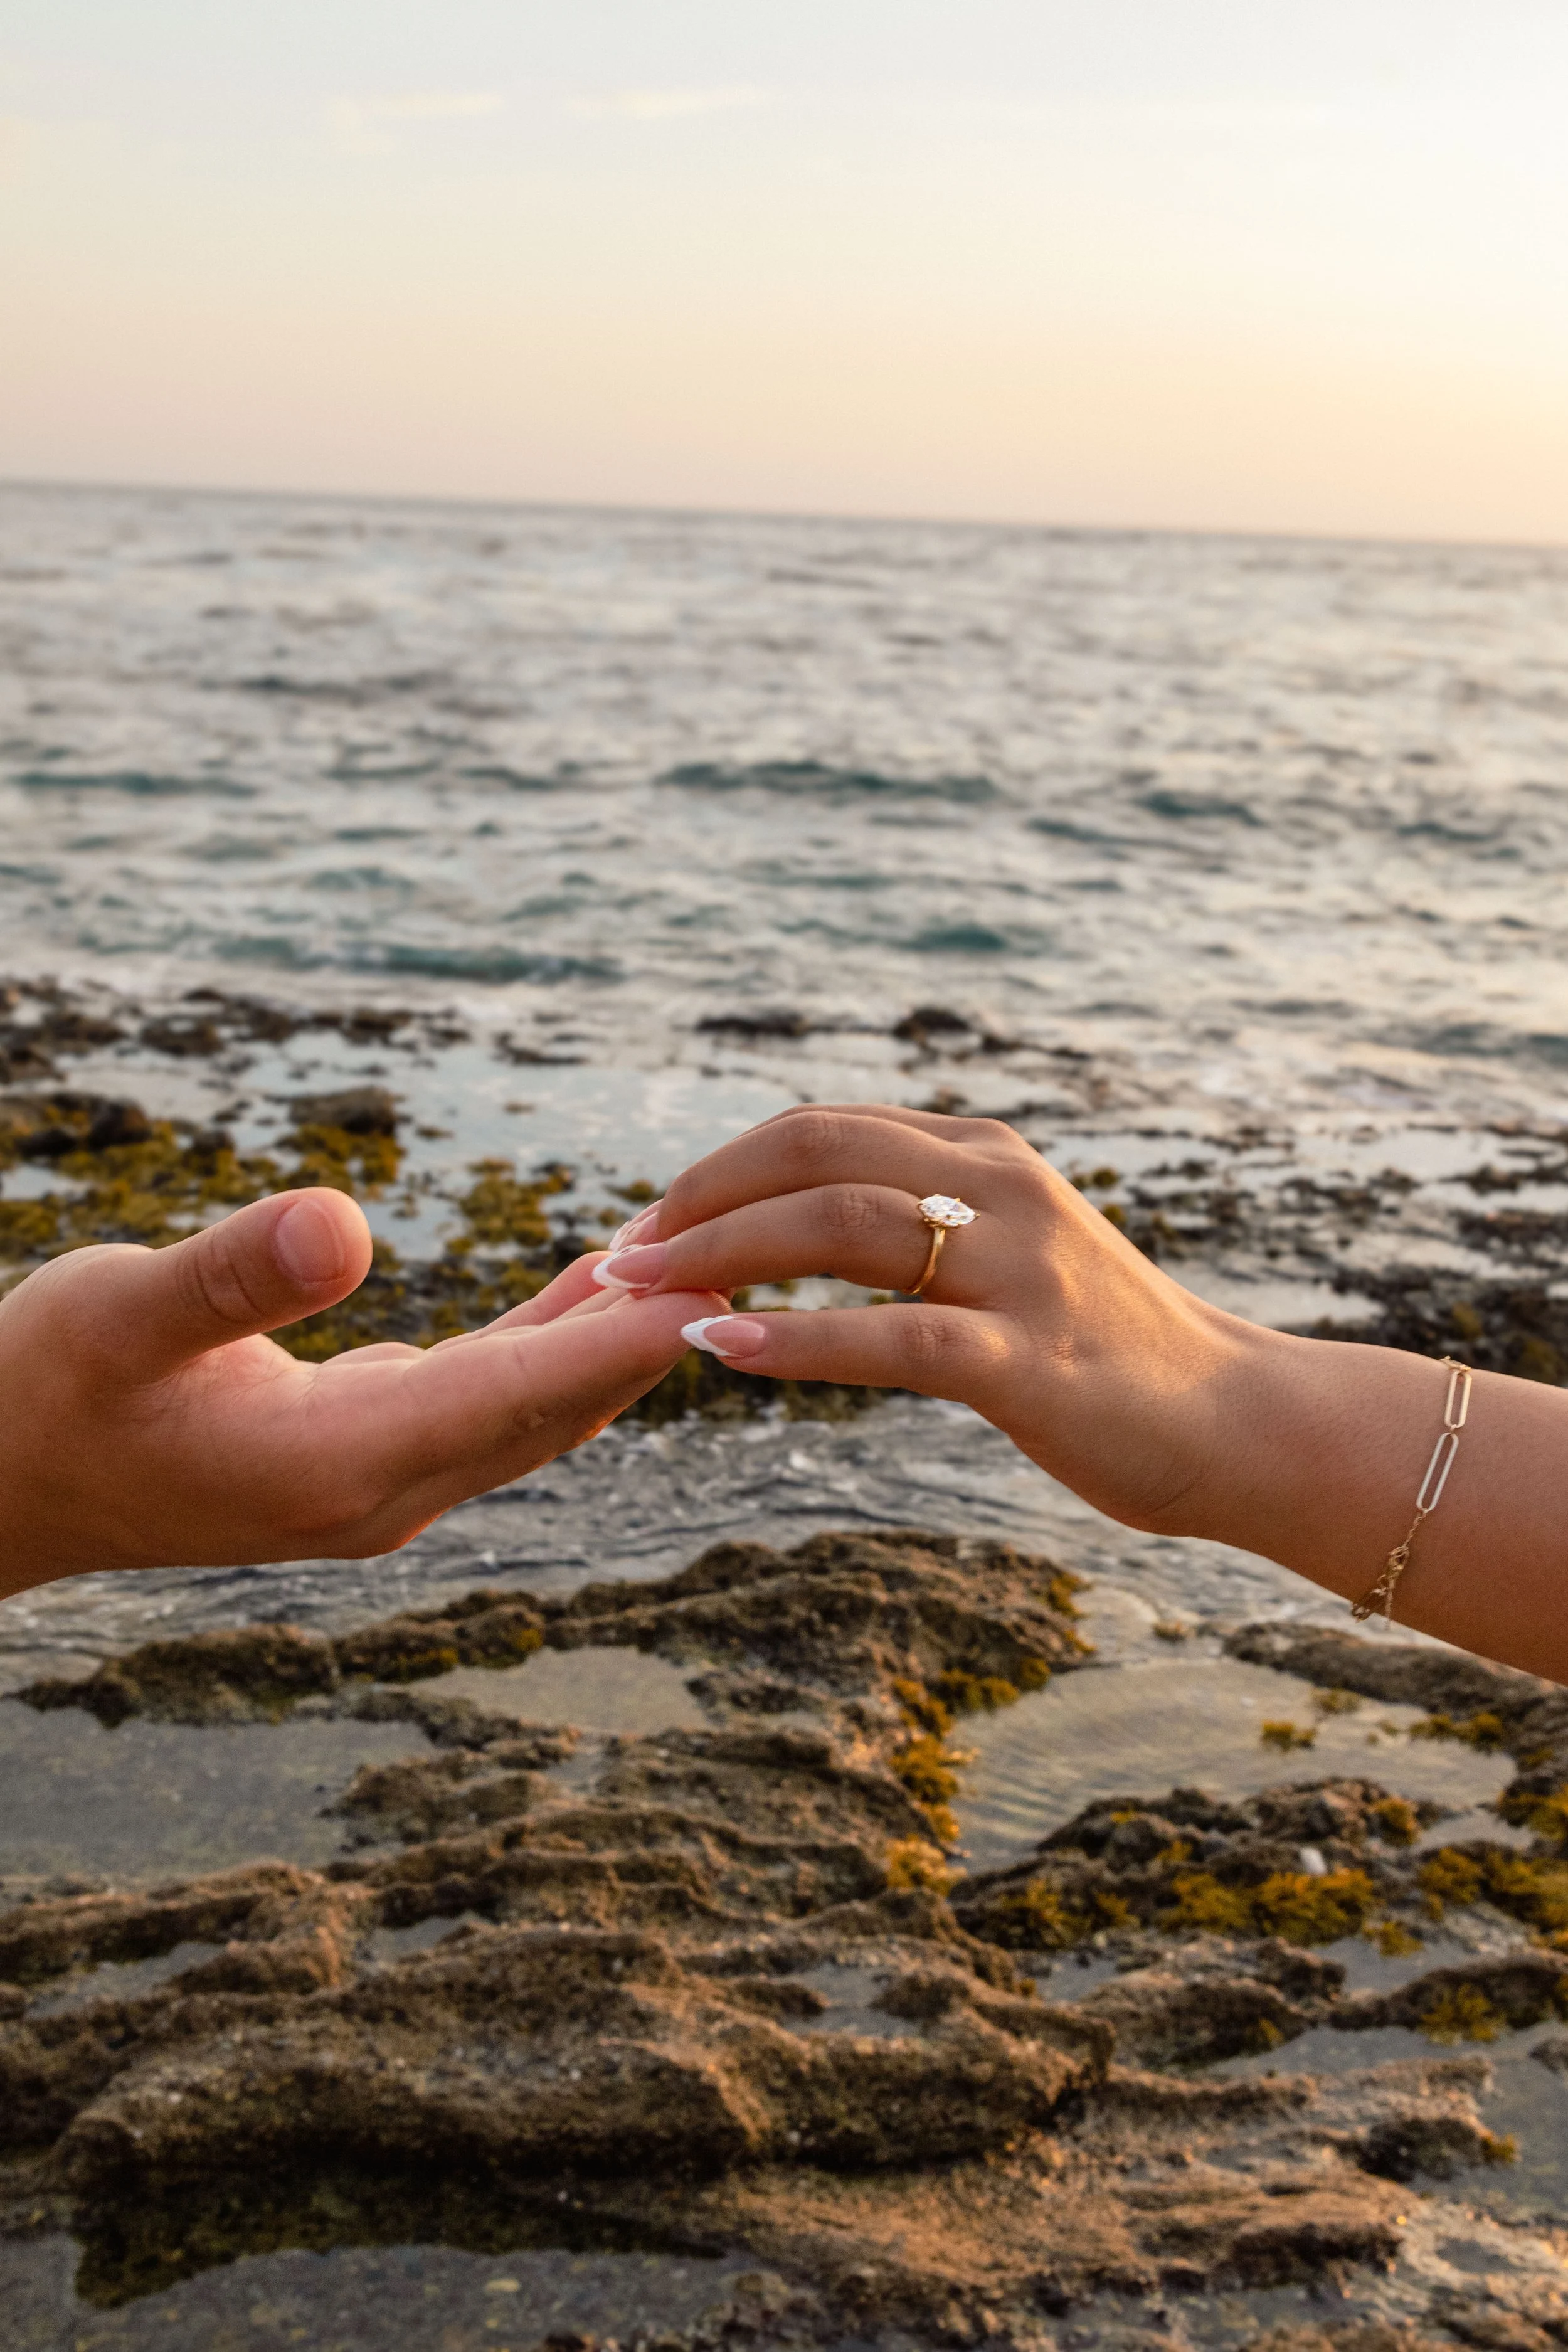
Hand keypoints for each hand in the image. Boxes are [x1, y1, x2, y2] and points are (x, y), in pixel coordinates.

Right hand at [0, 1190, 724, 1595]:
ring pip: (532, 1409)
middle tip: (756, 1258)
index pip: (516, 1394)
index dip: (622, 1337)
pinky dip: (551, 1345)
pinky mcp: (363, 1457)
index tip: (718, 1286)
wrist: (2, 1483)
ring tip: (702, 1261)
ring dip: (615, 1341)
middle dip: (653, 1336)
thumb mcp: (117, 1312)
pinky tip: (592, 1287)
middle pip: (553, 1409)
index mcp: (335, 1466)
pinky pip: (490, 1399)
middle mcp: (380, 1492)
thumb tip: (343, 1220)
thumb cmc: (44, 1390)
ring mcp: (376, 1484)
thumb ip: (231, 1273)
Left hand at [592, 1104, 1248, 1534]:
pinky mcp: (1029, 1361)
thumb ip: (924, 1223)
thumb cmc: (1106, 1351)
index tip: (651, 1221)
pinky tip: (723, 1352)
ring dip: (724, 1254)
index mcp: (985, 1157)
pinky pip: (892, 1339)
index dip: (719, 1167)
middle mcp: (999, 1190)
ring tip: (640, 1291)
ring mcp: (1018, 1271)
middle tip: (623, 1251)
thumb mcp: (1010, 1254)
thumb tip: (802, 1225)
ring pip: (841, 1227)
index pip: (821, 1128)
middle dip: (702, 1196)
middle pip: (815, 1153)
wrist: (1235, 1420)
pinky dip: (797, 1340)